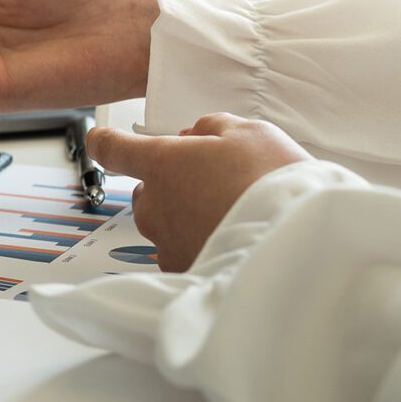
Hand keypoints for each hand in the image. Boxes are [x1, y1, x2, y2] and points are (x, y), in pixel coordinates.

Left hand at [90, 114, 311, 271]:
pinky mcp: (184, 272)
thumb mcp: (250, 133)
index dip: (107, 142)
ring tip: (235, 214)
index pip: (113, 149)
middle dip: (174, 184)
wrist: (299, 244)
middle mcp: (154, 205)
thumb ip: (212, 129)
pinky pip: (184, 251)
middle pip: (149, 190)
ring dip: (188, 217)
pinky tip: (234, 240)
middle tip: (217, 182)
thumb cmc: (275, 184)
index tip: (101, 140)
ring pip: (166, 223)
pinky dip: (201, 245)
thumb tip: (195, 136)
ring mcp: (166, 242)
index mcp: (162, 164)